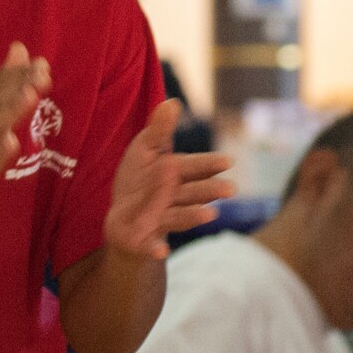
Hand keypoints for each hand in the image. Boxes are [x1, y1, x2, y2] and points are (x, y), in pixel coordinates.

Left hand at [103, 100, 232, 260]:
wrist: (122, 218)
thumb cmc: (139, 180)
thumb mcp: (145, 149)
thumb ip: (159, 129)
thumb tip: (173, 101)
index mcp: (174, 175)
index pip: (192, 167)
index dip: (208, 165)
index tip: (226, 161)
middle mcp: (171, 199)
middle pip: (191, 193)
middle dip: (209, 190)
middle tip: (230, 188)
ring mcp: (159, 220)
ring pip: (177, 217)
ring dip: (193, 216)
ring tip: (210, 214)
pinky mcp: (143, 240)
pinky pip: (149, 245)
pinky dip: (155, 248)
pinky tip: (162, 250)